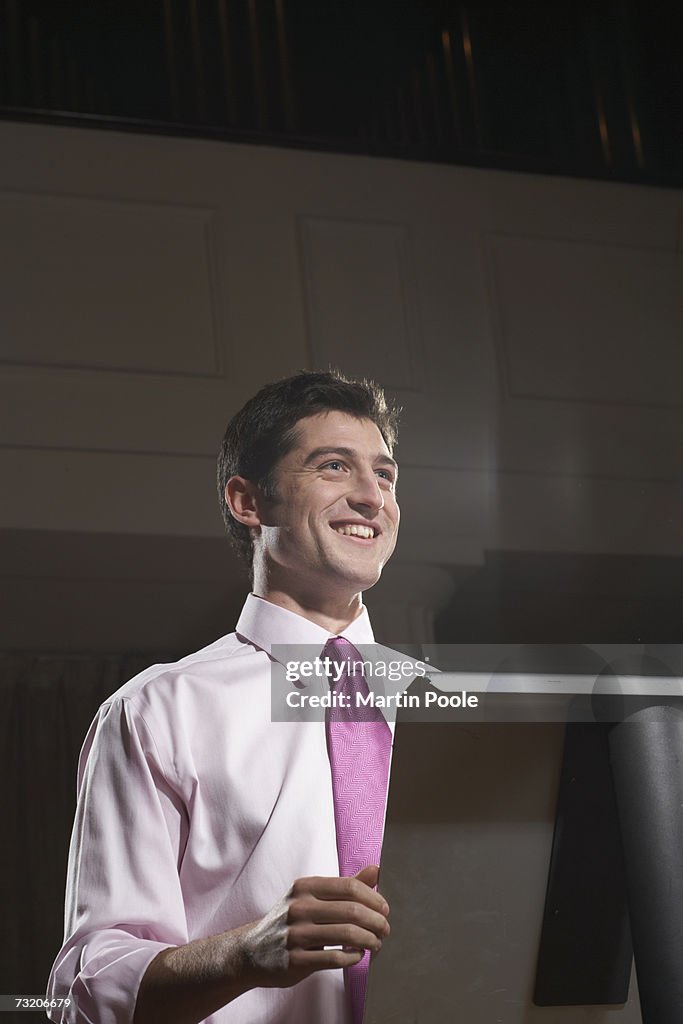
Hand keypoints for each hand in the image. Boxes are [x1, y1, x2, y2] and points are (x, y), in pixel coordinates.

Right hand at [239, 865, 389, 988]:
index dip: (374, 898)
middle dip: (376, 922)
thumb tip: (377, 870)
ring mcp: (295, 934)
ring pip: (347, 935)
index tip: (385, 909)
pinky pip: (335, 959)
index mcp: (305, 886)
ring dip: (369, 941)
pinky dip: (353, 958)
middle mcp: (299, 907)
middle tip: (385, 930)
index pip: (349, 886)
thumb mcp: (312, 897)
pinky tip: (357, 956)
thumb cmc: (291, 921)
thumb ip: (345, 885)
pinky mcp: (295, 960)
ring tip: (376, 944)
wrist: (251, 952)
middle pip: (351, 910)